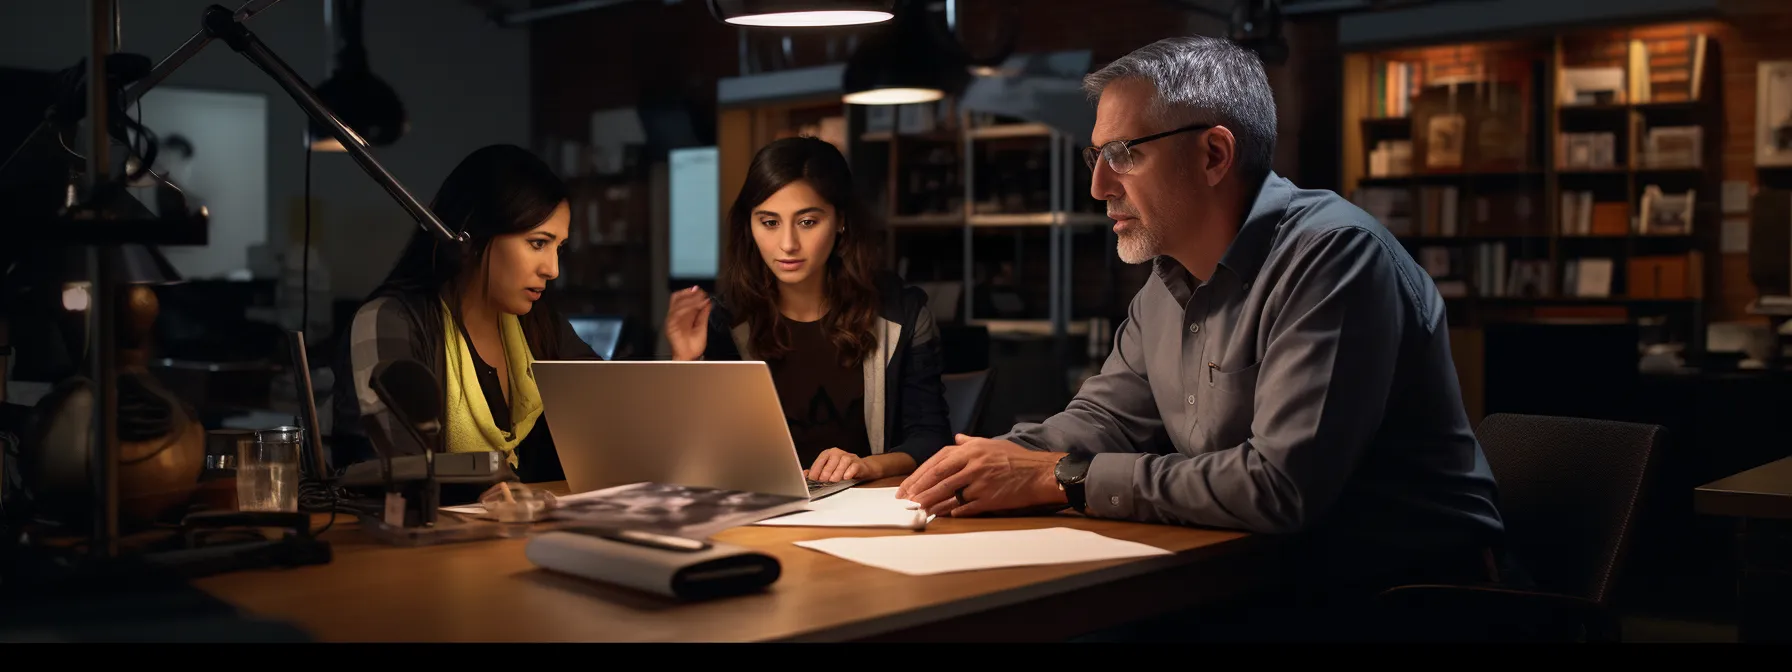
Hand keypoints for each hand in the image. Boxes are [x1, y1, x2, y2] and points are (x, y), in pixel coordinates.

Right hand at [664, 286, 711, 360]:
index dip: (690, 292)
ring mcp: (672, 320)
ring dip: (690, 299)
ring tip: (701, 299)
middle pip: (677, 298)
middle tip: (700, 292)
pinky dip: (687, 307)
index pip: (682, 299)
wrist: (689, 357)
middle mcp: (676, 316)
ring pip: (678, 303)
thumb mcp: (701, 326)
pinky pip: (676, 313)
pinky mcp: (670, 325)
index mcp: (682, 316)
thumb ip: (703, 314)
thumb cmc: (693, 345)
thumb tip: (707, 302)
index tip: (700, 290)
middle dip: (689, 293)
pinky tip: (696, 306)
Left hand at [808, 448, 877, 481]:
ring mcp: (849, 457)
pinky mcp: (858, 463)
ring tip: (833, 480)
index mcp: (828, 453)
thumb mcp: (827, 469)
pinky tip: (846, 477)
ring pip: (843, 462)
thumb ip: (816, 471)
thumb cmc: (840, 469)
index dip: (816, 470)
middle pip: (832, 460)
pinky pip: (854, 466)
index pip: (821, 460)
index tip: (813, 479)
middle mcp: (838, 453)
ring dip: (838, 472)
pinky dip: (850, 472)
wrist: (860, 468)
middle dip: (826, 472)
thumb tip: (805, 474)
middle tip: (823, 481)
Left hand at [895, 434, 1067, 516]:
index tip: (907, 486)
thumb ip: (970, 442)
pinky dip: (954, 512)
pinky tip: (944, 515)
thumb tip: (956, 438)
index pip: (938, 462)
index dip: (920, 475)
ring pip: (949, 494)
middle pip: (939, 478)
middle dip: (919, 490)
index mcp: (971, 450)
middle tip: (905, 501)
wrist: (1040, 473)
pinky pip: (966, 507)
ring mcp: (981, 483)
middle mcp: (973, 464)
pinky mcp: (989, 499)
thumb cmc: (1016, 458)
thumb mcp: (991, 444)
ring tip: (917, 510)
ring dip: (931, 503)